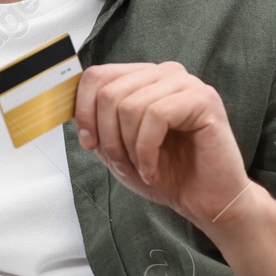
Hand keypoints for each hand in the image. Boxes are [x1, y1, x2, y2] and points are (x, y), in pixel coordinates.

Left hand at [73, 61, 253, 228]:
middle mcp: (164, 74)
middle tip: (121, 164)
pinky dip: (146, 151)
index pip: (98, 75)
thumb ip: (97, 124)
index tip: (88, 143)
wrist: (206, 201)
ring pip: (130, 106)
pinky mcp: (203, 99)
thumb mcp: (118, 148)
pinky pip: (156, 116)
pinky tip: (153, 169)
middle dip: (107, 137)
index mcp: (143, 79)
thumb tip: (69, 108)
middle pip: (110, 92)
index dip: (84, 111)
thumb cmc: (167, 174)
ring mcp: (185, 83)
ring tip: (141, 169)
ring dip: (128, 148)